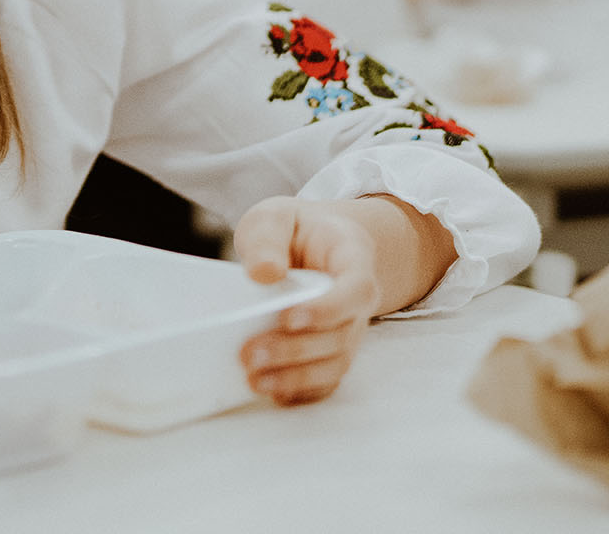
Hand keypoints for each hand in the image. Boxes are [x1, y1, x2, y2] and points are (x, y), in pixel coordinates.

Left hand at [232, 198, 383, 405]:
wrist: (312, 244)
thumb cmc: (294, 231)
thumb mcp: (275, 216)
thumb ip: (268, 238)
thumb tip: (264, 273)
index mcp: (353, 260)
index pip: (355, 289)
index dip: (327, 309)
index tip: (288, 319)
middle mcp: (358, 302)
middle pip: (341, 335)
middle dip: (296, 350)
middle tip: (251, 354)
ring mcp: (348, 331)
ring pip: (334, 364)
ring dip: (296, 377)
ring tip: (255, 379)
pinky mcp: (331, 353)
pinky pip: (325, 380)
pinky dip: (301, 392)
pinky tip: (271, 392)